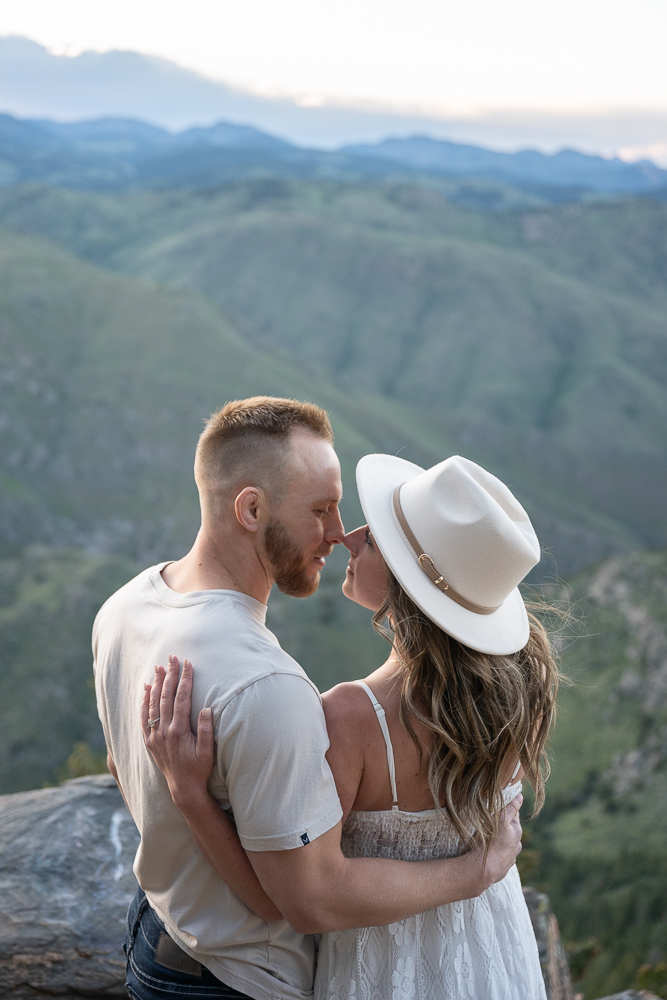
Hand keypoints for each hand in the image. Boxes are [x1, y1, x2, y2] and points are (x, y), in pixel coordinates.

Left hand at [140, 655, 214, 808]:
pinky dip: (144, 701)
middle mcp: (164, 731)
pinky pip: (143, 716)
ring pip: (153, 703)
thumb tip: (206, 708)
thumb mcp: (208, 752)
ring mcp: (155, 735)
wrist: (183, 787)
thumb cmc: (199, 769)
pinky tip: (146, 688)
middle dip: (170, 675)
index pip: (182, 698)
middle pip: (166, 696)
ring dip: (157, 684)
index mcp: (179, 731)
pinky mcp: (149, 740)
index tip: (188, 664)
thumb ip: (206, 730)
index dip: (185, 680)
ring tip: (159, 667)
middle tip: (172, 657)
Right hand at [480, 792, 522, 889]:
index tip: (498, 807)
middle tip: (490, 821)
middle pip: (510, 830)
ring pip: (506, 845)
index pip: (514, 815)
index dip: (506, 809)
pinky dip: (496, 853)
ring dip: (500, 841)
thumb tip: (520, 796)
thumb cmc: (491, 842)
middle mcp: (516, 845)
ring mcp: (510, 858)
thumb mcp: (500, 820)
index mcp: (517, 832)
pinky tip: (489, 852)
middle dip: (502, 826)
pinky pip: (500, 857)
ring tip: (488, 838)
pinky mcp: (502, 868)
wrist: (483, 870)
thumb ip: (511, 808)